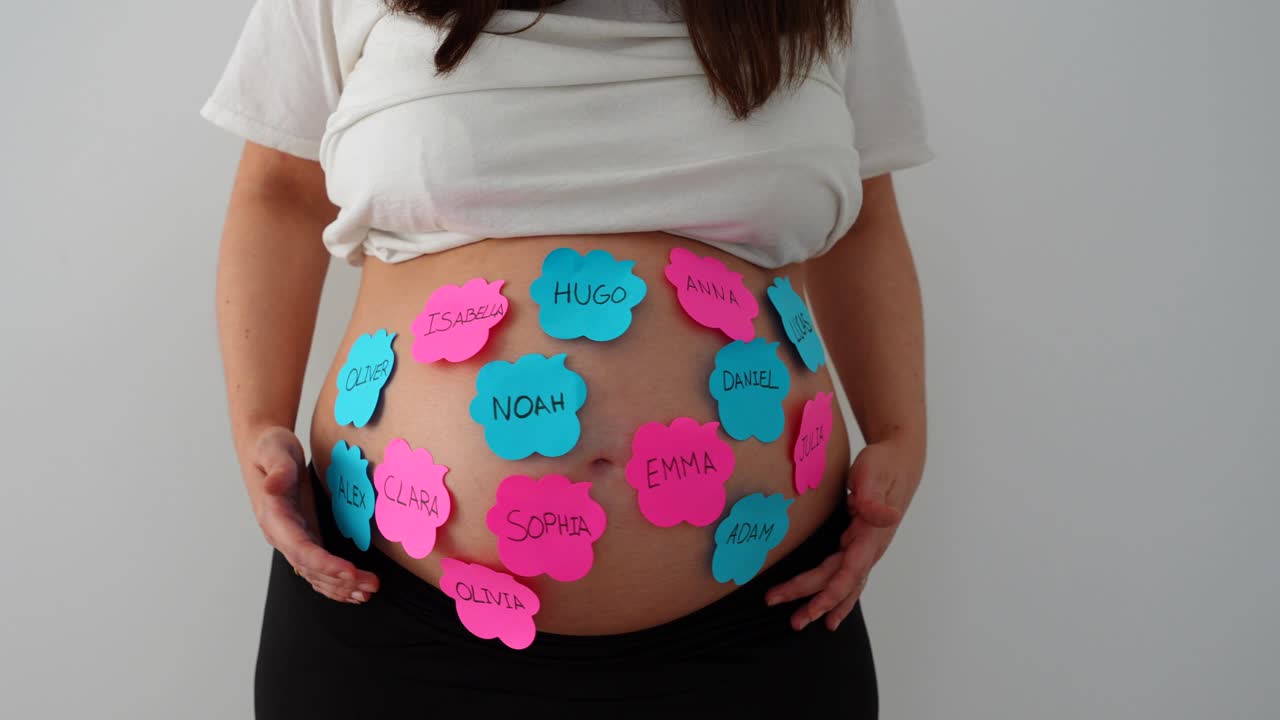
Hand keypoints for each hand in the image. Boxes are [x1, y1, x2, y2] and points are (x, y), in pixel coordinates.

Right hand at [244, 425, 379, 603]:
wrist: (264, 448)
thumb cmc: (270, 448)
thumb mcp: (274, 451)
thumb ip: (277, 469)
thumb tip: (275, 485)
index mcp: (274, 517)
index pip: (299, 548)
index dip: (324, 563)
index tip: (348, 571)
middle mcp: (281, 534)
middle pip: (310, 567)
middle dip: (340, 580)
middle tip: (371, 585)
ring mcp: (292, 538)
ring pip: (314, 573)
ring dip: (341, 587)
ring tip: (368, 592)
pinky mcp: (304, 536)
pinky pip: (317, 567)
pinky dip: (334, 581)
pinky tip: (353, 589)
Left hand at [765, 436, 922, 630]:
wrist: (900, 461)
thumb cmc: (883, 465)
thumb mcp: (874, 474)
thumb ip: (874, 498)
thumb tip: (885, 515)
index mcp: (871, 536)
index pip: (850, 572)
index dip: (831, 593)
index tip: (813, 608)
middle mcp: (870, 548)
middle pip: (838, 582)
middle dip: (813, 601)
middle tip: (787, 616)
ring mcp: (867, 549)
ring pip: (843, 584)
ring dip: (822, 604)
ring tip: (800, 622)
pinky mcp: (861, 546)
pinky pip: (848, 578)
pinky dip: (838, 597)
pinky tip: (828, 612)